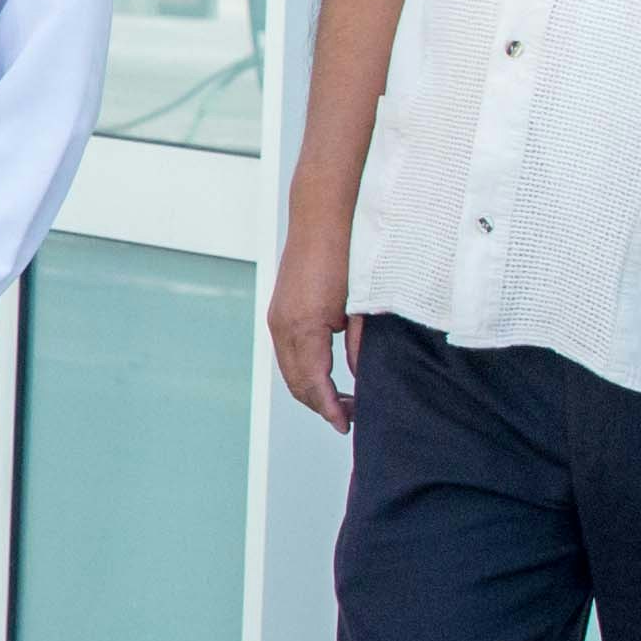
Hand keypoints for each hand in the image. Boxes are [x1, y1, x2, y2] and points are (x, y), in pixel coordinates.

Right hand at [266, 215, 360, 431]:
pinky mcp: (280, 310)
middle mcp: (283, 325)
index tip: (346, 425)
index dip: (331, 409)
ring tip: (340, 400)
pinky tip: (326, 373)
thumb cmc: (346, 252)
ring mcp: (277, 317)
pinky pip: (287, 353)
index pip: (315, 384)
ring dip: (311, 390)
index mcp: (304, 327)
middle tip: (349, 417)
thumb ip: (361, 347)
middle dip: (321, 405)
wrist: (323, 214)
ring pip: (290, 370)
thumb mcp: (362, 307)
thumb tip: (363, 379)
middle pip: (297, 383)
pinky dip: (304, 371)